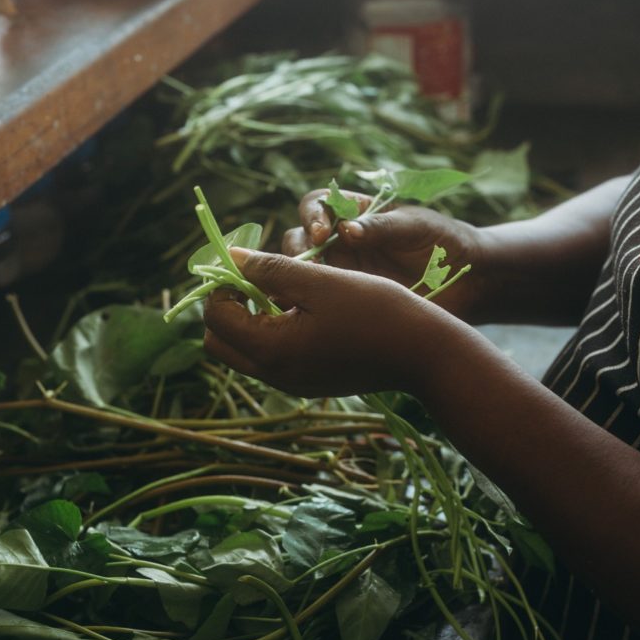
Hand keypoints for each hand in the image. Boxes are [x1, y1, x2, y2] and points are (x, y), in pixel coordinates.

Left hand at [203, 248, 438, 396]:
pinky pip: (271, 359)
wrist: (423, 354)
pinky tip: (304, 312)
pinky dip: (272, 334)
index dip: (222, 284)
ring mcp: (291, 383)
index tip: (248, 262)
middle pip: (220, 342)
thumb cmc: (375, 310)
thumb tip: (229, 255)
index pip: (215, 317)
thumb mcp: (319, 280)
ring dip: (250, 320)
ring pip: (243, 352)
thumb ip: (270, 269)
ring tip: (284, 292)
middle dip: (229, 307)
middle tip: (258, 279)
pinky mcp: (308, 384)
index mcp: (271, 349)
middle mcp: (274, 374)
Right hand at [282, 189, 482, 320]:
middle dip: (298, 250)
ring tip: (309, 292)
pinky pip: (318, 301)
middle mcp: (341, 242)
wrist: (467, 281)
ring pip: (302, 272)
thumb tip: (345, 230)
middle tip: (310, 267)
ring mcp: (342, 273)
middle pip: (299, 239)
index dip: (312, 215)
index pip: (318, 204)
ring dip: (299, 279)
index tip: (323, 233)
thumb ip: (381, 226)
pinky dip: (310, 304)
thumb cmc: (443, 242)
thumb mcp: (414, 227)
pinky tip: (314, 311)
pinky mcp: (347, 301)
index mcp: (355, 214)